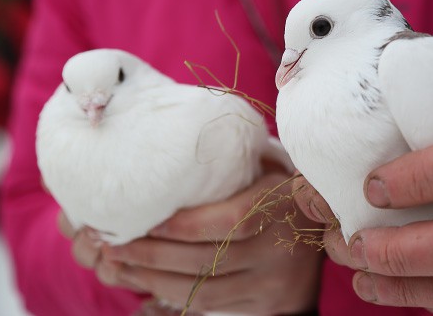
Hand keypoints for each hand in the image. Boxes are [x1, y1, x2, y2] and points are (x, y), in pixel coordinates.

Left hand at [61, 164, 323, 314]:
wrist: (319, 237)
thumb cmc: (277, 191)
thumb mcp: (269, 167)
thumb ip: (235, 158)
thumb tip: (172, 133)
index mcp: (282, 202)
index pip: (235, 220)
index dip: (188, 225)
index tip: (150, 219)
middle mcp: (282, 246)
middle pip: (211, 259)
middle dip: (153, 255)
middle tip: (113, 243)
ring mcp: (274, 281)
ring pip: (205, 289)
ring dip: (154, 279)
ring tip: (119, 263)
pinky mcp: (264, 304)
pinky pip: (211, 308)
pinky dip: (173, 297)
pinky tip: (146, 283)